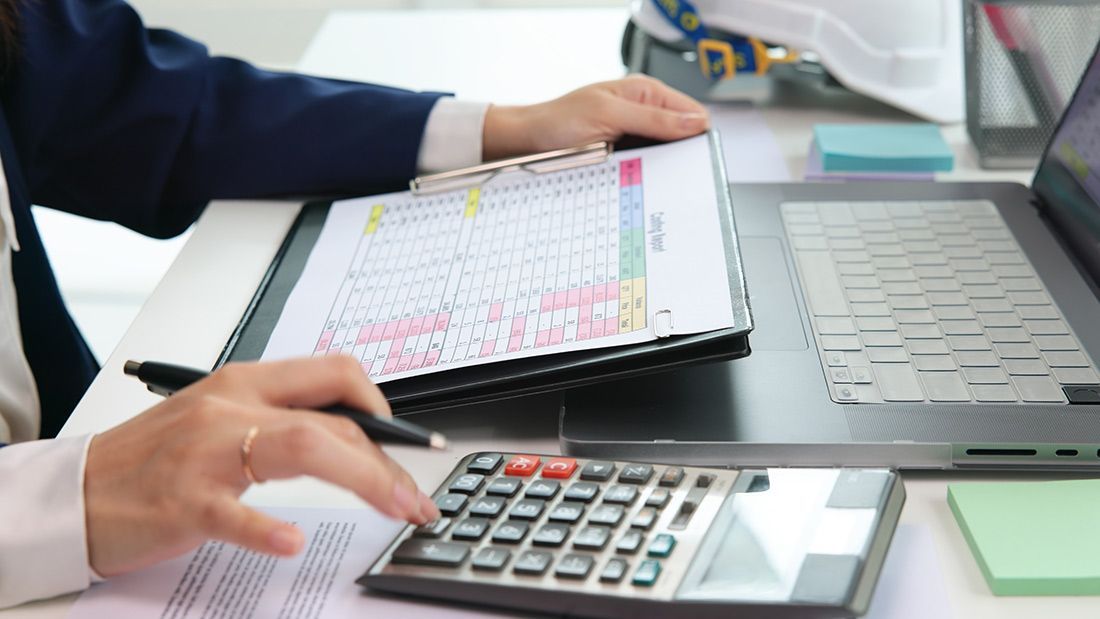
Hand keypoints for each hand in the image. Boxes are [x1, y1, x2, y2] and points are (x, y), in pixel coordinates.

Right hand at [84, 356, 439, 576]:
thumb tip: (354, 436)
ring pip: (302, 447)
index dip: (383, 406)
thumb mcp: (222, 420)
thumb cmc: (153, 458)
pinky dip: (266, 527)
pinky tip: (293, 542)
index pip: (335, 373)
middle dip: (388, 461)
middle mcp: (231, 409)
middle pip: (332, 420)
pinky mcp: (182, 502)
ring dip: (363, 480)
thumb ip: (282, 419)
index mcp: (245, 383)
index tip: (410, 444)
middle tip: (415, 499)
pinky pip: (232, 512)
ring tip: (395, 509)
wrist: (76, 490)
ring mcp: (206, 454)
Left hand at [482, 75, 708, 159]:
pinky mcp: (624, 155)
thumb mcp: (609, 115)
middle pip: (681, 137)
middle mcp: (644, 112)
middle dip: (680, 156)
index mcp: (646, 92)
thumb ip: (652, 118)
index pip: (692, 113)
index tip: (695, 159)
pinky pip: (645, 167)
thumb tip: (695, 121)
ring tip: (646, 177)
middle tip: (668, 173)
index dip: (697, 135)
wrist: (528, 142)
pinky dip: (643, 176)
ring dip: (659, 169)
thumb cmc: (558, 121)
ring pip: (665, 156)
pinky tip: (636, 183)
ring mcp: (634, 136)